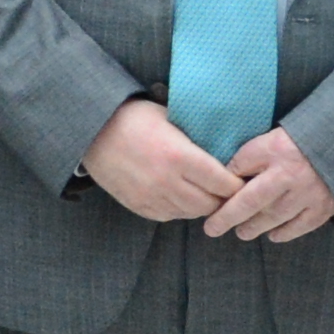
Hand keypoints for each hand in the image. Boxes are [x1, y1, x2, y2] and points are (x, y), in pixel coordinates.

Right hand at [80, 99, 240, 222]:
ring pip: (190, 213)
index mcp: (180, 157)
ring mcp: (150, 196)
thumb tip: (225, 151)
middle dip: (222, 198)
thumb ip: (196, 139)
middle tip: (227, 190)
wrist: (89, 129)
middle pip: (210, 204)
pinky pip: (168, 215)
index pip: (224, 183)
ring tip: (204, 192)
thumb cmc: (133, 117)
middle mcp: (167, 182)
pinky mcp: (137, 205)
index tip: (243, 180)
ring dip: (201, 204)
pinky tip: (178, 194)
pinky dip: (178, 208)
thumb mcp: (170, 118)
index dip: (237, 184)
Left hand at [204, 127, 333, 242]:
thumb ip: (247, 158)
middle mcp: (291, 176)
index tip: (207, 206)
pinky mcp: (324, 208)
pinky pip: (299, 226)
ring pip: (273, 217)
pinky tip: (273, 235)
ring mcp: (309, 194)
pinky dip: (284, 233)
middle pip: (253, 203)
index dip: (221, 192)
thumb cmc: (302, 140)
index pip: (238, 174)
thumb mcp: (270, 139)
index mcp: (275, 153)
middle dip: (230, 218)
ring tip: (242, 232)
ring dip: (254, 227)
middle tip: (213, 229)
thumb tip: (223, 177)